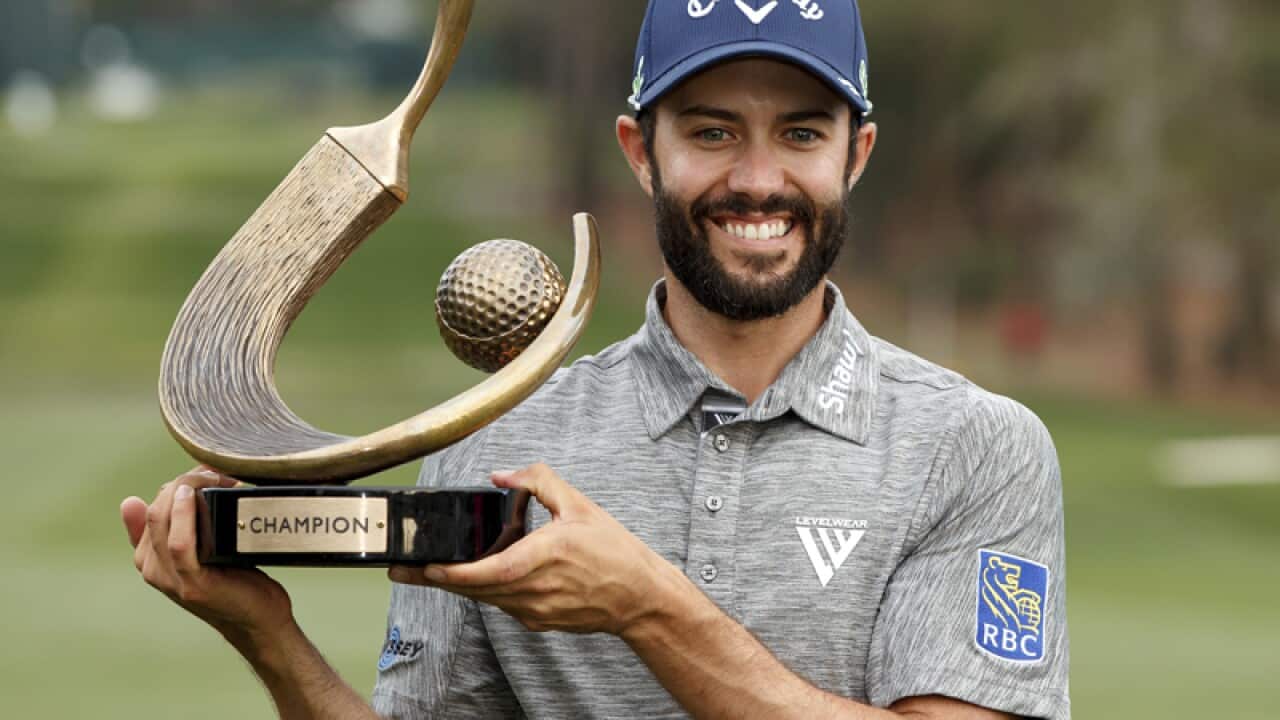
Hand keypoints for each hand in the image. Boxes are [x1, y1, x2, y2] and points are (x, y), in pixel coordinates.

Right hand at [122, 467, 292, 642]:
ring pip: (161, 521)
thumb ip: (184, 526)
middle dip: (185, 481)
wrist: (258, 622)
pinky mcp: (192, 584)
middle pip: (155, 509)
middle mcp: (152, 568)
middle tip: (220, 473)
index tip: (209, 470)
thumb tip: (167, 489)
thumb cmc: (236, 581)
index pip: (150, 506)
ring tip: (215, 478)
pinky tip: (192, 497)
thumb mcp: (205, 549)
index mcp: (149, 558)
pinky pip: (179, 544)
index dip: (178, 481)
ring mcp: (170, 579)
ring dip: (186, 490)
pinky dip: (182, 517)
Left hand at [389, 464, 672, 635]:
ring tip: (442, 566)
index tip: (421, 566)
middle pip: (471, 589)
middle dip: (435, 579)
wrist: (639, 597)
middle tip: (403, 569)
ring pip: (484, 597)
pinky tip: (493, 569)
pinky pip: (503, 603)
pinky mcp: (537, 621)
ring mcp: (533, 610)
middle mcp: (531, 590)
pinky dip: (490, 587)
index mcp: (539, 558)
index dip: (446, 573)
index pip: (481, 573)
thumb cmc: (613, 552)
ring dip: (463, 582)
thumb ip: (537, 482)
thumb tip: (502, 475)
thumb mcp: (578, 504)